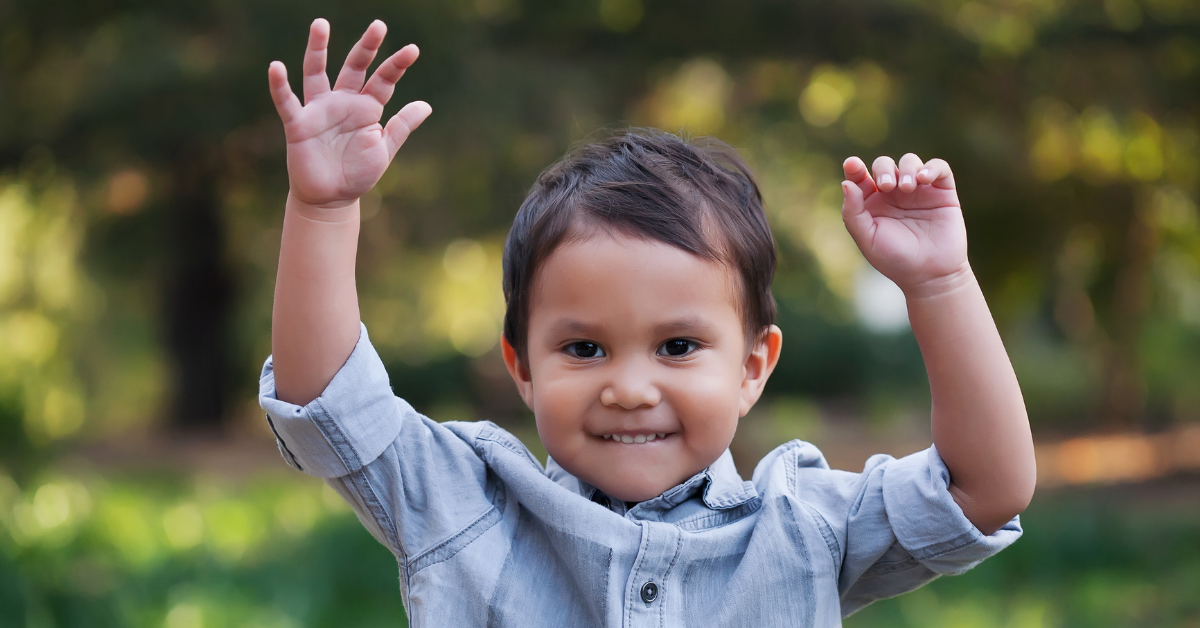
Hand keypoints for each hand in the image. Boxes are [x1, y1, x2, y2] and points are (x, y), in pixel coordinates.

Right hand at [268, 19, 431, 210]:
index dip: (397, 65)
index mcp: (367, 108)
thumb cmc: (358, 173)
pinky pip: (287, 101)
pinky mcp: (298, 124)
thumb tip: (426, 104)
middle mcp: (343, 102)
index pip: (383, 80)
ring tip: (321, 24)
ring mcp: (320, 110)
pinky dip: (280, 85)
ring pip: (316, 72)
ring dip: (318, 49)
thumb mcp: (384, 149)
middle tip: (379, 25)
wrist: (331, 199)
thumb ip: (402, 126)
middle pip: (354, 68)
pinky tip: (276, 67)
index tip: (413, 50)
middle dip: (366, 48)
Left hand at [840, 153, 969, 295]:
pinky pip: (939, 168)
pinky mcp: (943, 192)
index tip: (852, 165)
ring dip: (906, 168)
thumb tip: (846, 183)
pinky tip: (923, 179)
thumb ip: (853, 212)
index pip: (860, 177)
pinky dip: (931, 168)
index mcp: (872, 203)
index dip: (854, 167)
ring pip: (910, 161)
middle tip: (887, 187)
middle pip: (884, 164)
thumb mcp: (867, 239)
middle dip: (883, 169)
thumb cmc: (895, 259)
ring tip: (907, 188)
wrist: (930, 275)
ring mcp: (919, 191)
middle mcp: (894, 194)